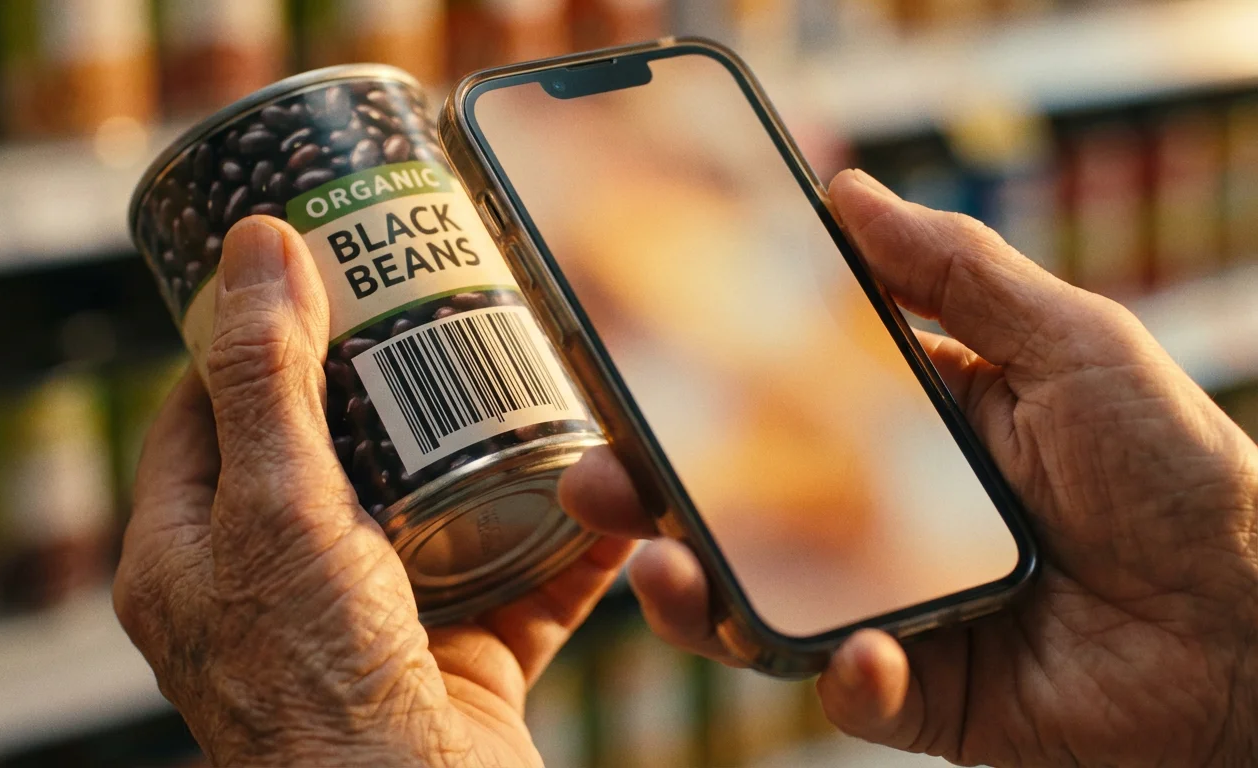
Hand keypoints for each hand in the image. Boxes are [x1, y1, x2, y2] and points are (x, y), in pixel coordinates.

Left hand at [113, 216, 632, 766]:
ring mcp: (376, 627)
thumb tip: (258, 244)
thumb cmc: (313, 686)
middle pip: (334, 455)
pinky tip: (606, 484)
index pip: (206, 415)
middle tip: (433, 310)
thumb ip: (269, 378)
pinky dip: (569, 538)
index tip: (311, 278)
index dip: (254, 340)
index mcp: (194, 553)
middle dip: (389, 385)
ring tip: (522, 374)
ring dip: (487, 454)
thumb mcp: (276, 508)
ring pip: (438, 513)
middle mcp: (278, 589)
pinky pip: (524, 581)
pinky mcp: (463, 663)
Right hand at [560, 170, 1257, 765]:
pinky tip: (866, 653)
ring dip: (699, 597)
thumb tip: (847, 190)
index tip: (628, 375)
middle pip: (739, 515)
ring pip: (760, 608)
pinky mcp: (919, 692)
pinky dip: (844, 675)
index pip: (774, 413)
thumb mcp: (1073, 343)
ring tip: (668, 573)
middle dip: (653, 503)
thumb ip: (957, 271)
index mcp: (907, 433)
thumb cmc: (1181, 472)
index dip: (697, 400)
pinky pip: (850, 691)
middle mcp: (880, 521)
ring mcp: (892, 608)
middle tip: (597, 483)